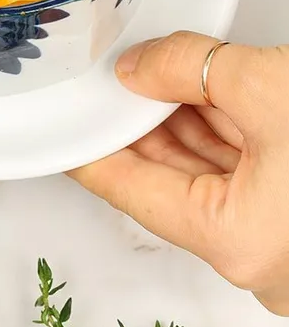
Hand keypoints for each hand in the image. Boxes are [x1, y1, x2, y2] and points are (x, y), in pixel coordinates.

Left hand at [71, 32, 288, 312]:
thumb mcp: (269, 88)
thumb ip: (190, 69)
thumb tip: (139, 67)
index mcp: (235, 242)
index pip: (131, 190)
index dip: (90, 150)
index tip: (59, 128)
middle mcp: (256, 259)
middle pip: (170, 183)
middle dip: (141, 126)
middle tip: (111, 80)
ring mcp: (281, 245)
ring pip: (211, 179)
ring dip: (185, 125)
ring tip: (160, 75)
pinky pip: (248, 180)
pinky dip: (226, 136)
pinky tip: (206, 96)